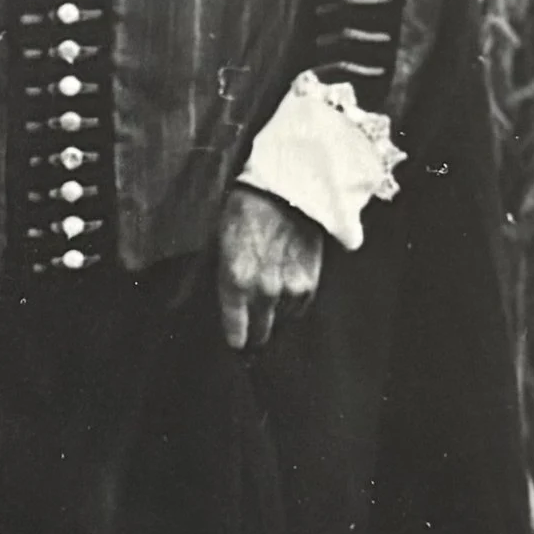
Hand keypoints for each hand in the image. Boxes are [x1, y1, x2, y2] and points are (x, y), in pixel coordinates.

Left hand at [216, 185, 323, 353]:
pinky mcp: (310, 283)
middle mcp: (262, 290)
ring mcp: (289, 289)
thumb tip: (231, 303)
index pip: (235, 329)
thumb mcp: (222, 243)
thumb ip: (227, 278)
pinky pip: (300, 306)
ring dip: (277, 315)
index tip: (237, 344)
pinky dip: (294, 304)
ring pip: (281, 319)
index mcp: (234, 280)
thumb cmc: (247, 211)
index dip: (237, 338)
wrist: (286, 190)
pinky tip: (288, 290)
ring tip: (273, 304)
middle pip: (260, 332)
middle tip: (255, 336)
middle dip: (256, 334)